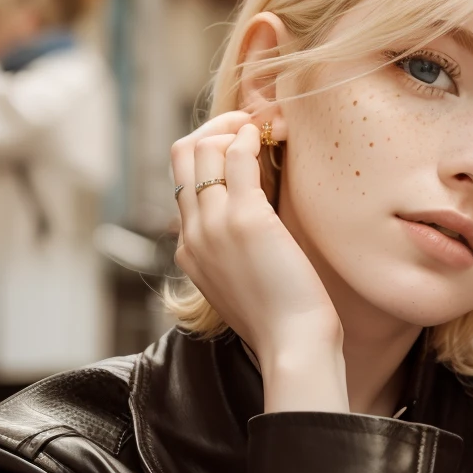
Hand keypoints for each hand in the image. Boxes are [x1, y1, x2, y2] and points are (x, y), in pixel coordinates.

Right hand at [171, 112, 347, 411]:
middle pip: (182, 156)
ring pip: (202, 148)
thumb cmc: (281, 319)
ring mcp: (214, 224)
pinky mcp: (246, 219)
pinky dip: (249, 137)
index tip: (238, 146)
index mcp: (189, 250)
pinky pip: (236, 157)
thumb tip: (254, 224)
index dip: (208, 154)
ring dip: (232, 127)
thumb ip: (236, 253)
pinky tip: (270, 136)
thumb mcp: (243, 284)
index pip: (181, 182)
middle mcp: (193, 233)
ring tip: (262, 127)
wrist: (291, 345)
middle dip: (213, 129)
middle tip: (249, 127)